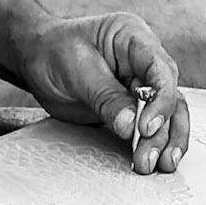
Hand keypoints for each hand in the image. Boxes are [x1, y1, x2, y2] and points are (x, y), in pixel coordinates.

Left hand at [15, 11, 188, 173]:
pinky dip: (152, 143)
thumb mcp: (77, 70)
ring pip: (168, 114)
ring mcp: (140, 84)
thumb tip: (131, 125)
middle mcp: (144, 61)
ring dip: (164, 141)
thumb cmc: (54, 51)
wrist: (35, 57)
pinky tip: (153, 160)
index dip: (160, 101)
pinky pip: (151, 125)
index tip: (146, 128)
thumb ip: (106, 98)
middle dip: (163, 130)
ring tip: (154, 165)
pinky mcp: (133, 105)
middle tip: (149, 158)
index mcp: (134, 38)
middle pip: (170, 96)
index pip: (161, 71)